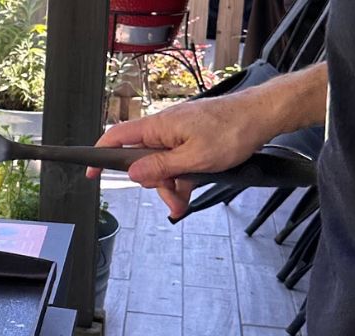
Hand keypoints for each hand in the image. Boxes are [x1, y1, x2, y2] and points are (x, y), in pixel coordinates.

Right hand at [84, 93, 277, 217]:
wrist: (262, 117)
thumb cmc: (233, 129)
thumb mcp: (194, 158)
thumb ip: (160, 167)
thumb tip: (133, 173)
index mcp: (159, 127)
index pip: (117, 137)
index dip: (101, 154)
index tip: (92, 172)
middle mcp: (165, 129)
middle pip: (142, 160)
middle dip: (154, 183)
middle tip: (171, 199)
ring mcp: (179, 134)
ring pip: (162, 166)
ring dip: (171, 185)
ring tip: (184, 201)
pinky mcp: (192, 139)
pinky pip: (178, 162)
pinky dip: (182, 178)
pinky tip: (190, 192)